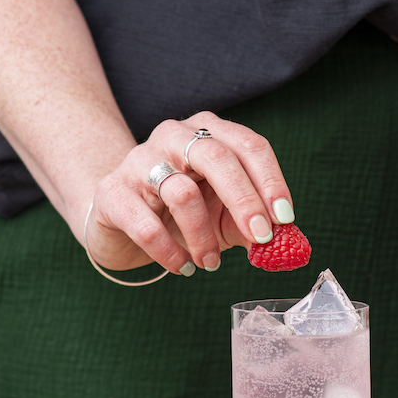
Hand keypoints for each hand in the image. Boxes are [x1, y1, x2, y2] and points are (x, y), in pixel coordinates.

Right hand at [84, 111, 294, 274]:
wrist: (120, 219)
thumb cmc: (181, 212)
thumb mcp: (223, 214)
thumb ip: (252, 223)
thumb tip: (284, 242)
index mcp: (208, 131)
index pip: (249, 145)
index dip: (271, 180)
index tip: (285, 218)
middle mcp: (173, 136)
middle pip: (217, 157)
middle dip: (245, 201)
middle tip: (261, 237)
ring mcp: (139, 160)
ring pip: (182, 193)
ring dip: (204, 236)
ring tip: (211, 263)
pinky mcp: (112, 192)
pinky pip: (146, 226)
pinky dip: (170, 253)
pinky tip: (183, 266)